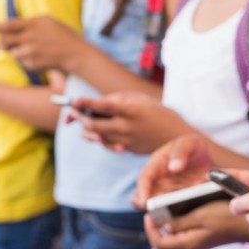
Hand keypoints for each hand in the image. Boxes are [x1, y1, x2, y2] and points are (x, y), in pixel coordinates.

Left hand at [0, 16, 85, 71]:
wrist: (75, 54)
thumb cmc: (62, 35)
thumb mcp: (47, 21)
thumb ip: (28, 22)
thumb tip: (10, 26)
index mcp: (33, 25)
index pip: (7, 25)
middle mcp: (29, 39)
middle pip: (5, 41)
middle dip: (2, 43)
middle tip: (2, 44)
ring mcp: (31, 52)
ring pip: (12, 53)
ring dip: (16, 52)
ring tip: (30, 51)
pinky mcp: (33, 64)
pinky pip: (22, 62)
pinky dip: (27, 60)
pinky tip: (39, 58)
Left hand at [71, 92, 194, 154]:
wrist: (177, 137)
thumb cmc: (158, 112)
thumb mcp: (141, 99)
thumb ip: (118, 99)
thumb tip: (97, 104)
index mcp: (132, 111)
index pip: (104, 107)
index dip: (87, 103)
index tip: (74, 100)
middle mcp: (127, 127)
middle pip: (94, 125)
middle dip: (79, 117)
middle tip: (71, 111)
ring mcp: (126, 141)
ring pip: (97, 137)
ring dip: (86, 128)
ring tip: (82, 120)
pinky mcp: (127, 150)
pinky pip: (106, 144)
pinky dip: (98, 137)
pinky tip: (98, 131)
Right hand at [132, 133, 214, 209]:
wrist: (207, 159)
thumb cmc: (193, 147)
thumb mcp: (189, 143)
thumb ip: (181, 151)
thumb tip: (173, 167)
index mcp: (155, 165)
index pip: (144, 179)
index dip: (142, 190)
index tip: (145, 200)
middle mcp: (157, 182)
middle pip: (143, 199)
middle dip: (149, 206)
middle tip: (161, 208)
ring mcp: (166, 194)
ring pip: (158, 208)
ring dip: (166, 210)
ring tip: (180, 207)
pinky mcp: (176, 202)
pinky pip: (174, 211)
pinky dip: (181, 211)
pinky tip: (193, 204)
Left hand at [144, 201, 248, 248]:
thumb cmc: (226, 218)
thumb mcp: (201, 216)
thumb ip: (180, 222)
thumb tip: (163, 226)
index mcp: (188, 243)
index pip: (159, 244)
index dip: (150, 230)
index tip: (148, 215)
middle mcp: (191, 246)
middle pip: (164, 247)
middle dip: (154, 232)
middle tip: (153, 216)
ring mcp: (197, 244)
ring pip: (173, 241)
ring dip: (165, 229)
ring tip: (164, 213)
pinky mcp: (203, 238)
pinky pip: (184, 236)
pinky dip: (177, 226)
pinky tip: (180, 212)